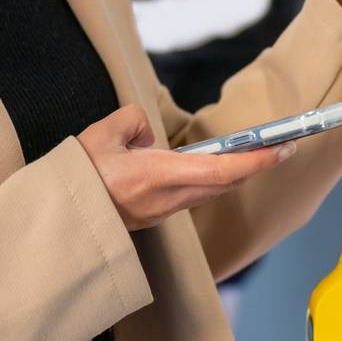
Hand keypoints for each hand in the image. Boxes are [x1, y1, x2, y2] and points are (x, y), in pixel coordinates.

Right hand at [77, 105, 295, 231]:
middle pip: (224, 183)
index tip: (283, 148)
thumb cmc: (78, 178)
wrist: (59, 219)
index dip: (257, 160)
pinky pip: (192, 195)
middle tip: (281, 147)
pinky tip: (210, 167)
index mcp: (158, 175)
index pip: (221, 169)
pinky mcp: (154, 216)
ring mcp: (161, 212)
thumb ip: (134, 121)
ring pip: (209, 191)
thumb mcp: (103, 132)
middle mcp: (167, 198)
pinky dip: (209, 180)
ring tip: (252, 154)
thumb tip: (148, 136)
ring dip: (233, 173)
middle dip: (255, 165)